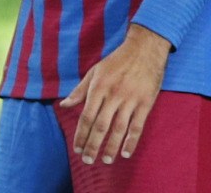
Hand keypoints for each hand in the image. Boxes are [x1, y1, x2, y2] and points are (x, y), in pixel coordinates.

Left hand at [60, 23, 171, 164]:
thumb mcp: (94, 72)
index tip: (77, 148)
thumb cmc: (116, 61)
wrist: (144, 50)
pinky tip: (125, 153)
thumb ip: (79, 91)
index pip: (86, 116)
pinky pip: (138, 126)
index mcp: (98, 87)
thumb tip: (64, 105)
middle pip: (101, 125)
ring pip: (119, 128)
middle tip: (87, 161)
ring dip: (111, 147)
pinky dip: (131, 141)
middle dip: (93, 145)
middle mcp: (113, 95)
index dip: (81, 134)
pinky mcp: (146, 103)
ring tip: (106, 161)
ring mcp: (131, 99)